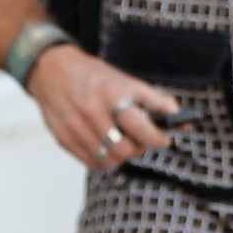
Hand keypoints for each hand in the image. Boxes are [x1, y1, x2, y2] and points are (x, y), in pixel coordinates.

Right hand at [24, 46, 180, 169]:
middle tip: (144, 140)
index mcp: (111, 93)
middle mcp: (91, 111)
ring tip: (126, 142)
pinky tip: (108, 146)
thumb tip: (181, 120)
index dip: (156, 137)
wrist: (51, 70)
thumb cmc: (94, 76)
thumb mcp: (127, 81)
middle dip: (141, 148)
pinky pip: (92, 162)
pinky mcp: (63, 139)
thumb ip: (156, 101)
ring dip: (124, 155)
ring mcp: (74, 127)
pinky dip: (105, 159)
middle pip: (124, 148)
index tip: (164, 139)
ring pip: (109, 159)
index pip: (138, 125)